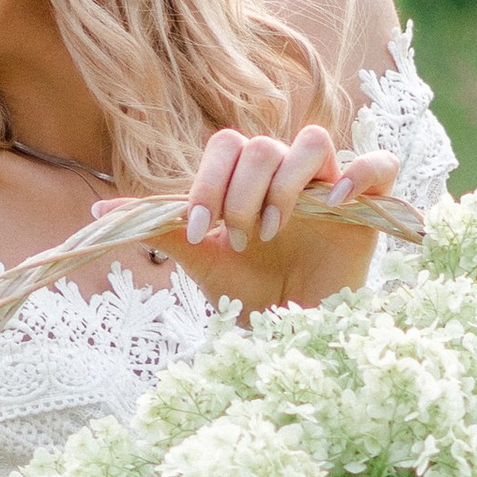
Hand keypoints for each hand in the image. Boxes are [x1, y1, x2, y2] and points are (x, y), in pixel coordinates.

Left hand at [95, 126, 401, 310]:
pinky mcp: (371, 207)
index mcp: (248, 178)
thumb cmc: (249, 293)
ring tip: (274, 232)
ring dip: (284, 187)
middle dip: (241, 195)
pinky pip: (379, 165)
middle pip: (263, 145)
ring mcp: (331, 186)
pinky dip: (361, 174)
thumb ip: (160, 228)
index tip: (197, 231)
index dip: (207, 183)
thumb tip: (97, 213)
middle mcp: (289, 173)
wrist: (292, 334)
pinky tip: (338, 202)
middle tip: (239, 239)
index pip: (227, 145)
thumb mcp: (203, 260)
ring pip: (314, 142)